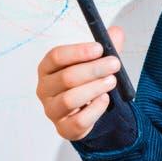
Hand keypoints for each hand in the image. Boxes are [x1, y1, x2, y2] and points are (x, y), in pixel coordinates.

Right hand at [36, 25, 125, 140]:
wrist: (87, 111)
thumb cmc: (86, 81)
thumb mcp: (96, 62)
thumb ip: (106, 47)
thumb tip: (117, 32)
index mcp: (47, 68)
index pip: (56, 56)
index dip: (78, 51)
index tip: (100, 48)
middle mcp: (44, 89)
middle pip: (66, 77)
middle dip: (93, 69)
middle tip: (114, 64)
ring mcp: (51, 110)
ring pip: (70, 99)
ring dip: (94, 88)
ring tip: (112, 81)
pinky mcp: (63, 128)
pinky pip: (78, 121)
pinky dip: (94, 110)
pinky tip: (105, 100)